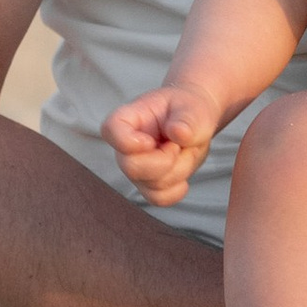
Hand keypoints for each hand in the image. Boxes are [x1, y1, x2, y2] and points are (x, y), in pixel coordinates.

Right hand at [103, 83, 222, 206]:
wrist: (195, 123)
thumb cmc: (188, 110)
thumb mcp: (193, 108)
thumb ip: (186, 119)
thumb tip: (178, 133)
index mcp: (130, 119)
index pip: (111, 130)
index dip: (129, 141)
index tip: (152, 140)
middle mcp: (126, 147)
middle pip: (132, 167)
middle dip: (166, 160)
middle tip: (179, 144)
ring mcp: (136, 168)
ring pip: (151, 185)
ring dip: (180, 169)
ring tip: (184, 150)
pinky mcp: (148, 185)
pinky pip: (159, 198)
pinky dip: (178, 188)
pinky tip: (184, 167)